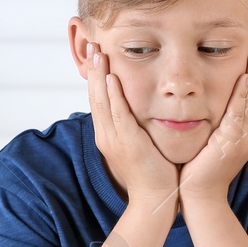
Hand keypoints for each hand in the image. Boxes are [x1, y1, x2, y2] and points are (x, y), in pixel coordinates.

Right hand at [85, 43, 179, 216]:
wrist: (155, 201)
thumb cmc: (153, 174)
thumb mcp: (140, 146)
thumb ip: (136, 128)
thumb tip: (140, 111)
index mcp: (108, 135)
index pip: (99, 100)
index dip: (95, 77)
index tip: (96, 56)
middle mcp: (106, 135)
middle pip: (95, 96)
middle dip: (93, 69)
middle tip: (91, 45)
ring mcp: (115, 139)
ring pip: (102, 101)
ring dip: (100, 76)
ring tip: (98, 53)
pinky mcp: (128, 143)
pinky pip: (118, 115)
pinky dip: (113, 96)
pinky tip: (112, 79)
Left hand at [179, 46, 247, 207]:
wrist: (198, 196)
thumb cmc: (199, 169)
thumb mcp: (213, 141)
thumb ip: (218, 125)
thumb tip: (216, 108)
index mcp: (247, 132)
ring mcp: (244, 138)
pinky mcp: (232, 142)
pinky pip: (239, 113)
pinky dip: (243, 94)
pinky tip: (246, 77)